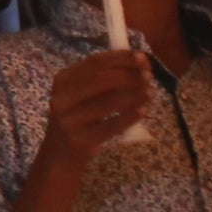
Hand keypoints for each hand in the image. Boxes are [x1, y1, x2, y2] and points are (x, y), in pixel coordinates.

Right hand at [38, 47, 151, 166]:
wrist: (60, 154)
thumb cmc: (78, 118)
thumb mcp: (80, 93)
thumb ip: (104, 77)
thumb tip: (139, 61)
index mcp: (62, 80)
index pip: (95, 62)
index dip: (122, 58)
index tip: (143, 58)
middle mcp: (62, 98)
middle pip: (102, 80)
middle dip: (130, 76)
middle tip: (149, 77)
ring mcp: (70, 120)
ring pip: (109, 102)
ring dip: (135, 95)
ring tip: (150, 92)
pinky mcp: (81, 140)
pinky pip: (112, 125)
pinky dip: (131, 116)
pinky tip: (143, 110)